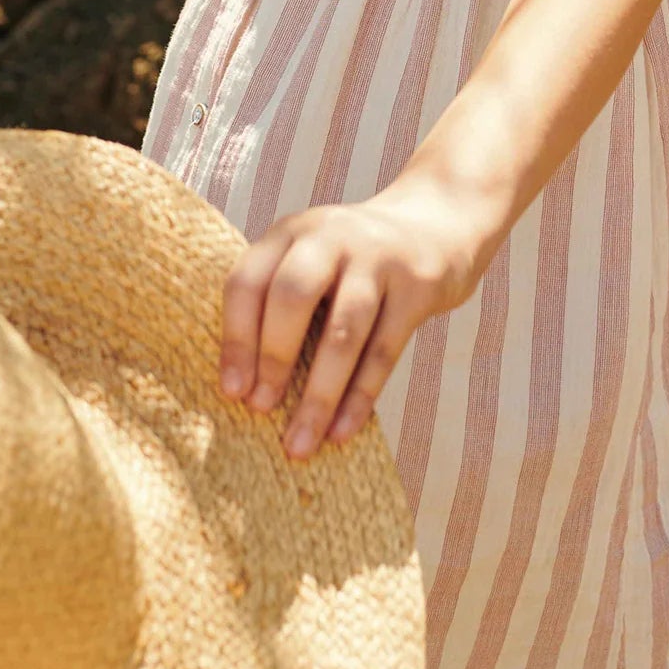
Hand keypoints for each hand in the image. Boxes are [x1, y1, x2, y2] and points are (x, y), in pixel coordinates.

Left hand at [219, 173, 501, 459]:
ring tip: (300, 444)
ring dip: (318, 394)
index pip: (248, 282)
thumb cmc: (354, 263)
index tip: (232, 393)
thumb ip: (278, 302)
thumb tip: (242, 387)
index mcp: (291, 233)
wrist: (436, 225)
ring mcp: (378, 257)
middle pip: (292, 296)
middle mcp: (331, 236)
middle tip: (261, 410)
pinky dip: (360, 397)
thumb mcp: (312, 260)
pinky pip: (384, 350)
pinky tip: (342, 431)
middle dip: (273, 358)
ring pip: (342, 332)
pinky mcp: (418, 284)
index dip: (236, 340)